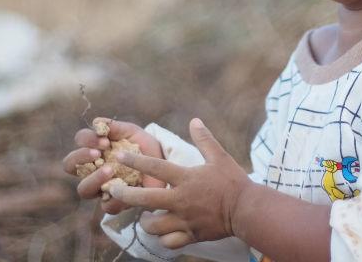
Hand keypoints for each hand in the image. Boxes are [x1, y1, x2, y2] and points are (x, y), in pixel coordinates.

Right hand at [62, 117, 165, 214]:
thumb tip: (97, 123)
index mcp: (95, 149)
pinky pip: (107, 206)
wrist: (165, 165)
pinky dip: (114, 197)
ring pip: (83, 189)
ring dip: (94, 179)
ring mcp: (101, 187)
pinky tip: (125, 187)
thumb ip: (115, 127)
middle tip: (97, 153)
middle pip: (69, 165)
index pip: (79, 141)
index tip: (105, 140)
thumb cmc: (144, 147)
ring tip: (110, 170)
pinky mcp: (116, 202)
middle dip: (79, 157)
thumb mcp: (132, 133)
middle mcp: (92, 169)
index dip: (87, 140)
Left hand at [108, 118, 252, 247]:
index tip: (119, 155)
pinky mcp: (191, 235)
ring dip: (144, 220)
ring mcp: (184, 220)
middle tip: (113, 191)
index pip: (156, 166)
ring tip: (145, 215)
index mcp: (186, 178)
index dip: (136, 160)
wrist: (247, 210)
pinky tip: (162, 232)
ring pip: (153, 225)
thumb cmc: (233, 181)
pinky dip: (162, 238)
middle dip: (125, 194)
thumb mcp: (220, 156)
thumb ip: (204, 139)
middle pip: (145, 199)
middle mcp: (181, 200)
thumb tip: (194, 120)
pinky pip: (168, 241)